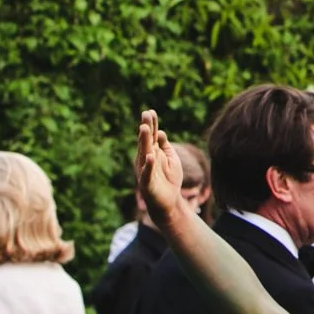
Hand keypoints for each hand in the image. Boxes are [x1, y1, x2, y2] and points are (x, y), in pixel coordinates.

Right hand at [135, 110, 184, 231]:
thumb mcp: (170, 159)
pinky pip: (147, 174)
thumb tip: (160, 131)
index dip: (151, 124)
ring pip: (144, 154)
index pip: (151, 136)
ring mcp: (145, 171)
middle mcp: (146, 160)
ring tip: (144, 128)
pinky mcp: (147, 184)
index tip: (150, 111)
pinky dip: (148, 166)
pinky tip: (150, 156)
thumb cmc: (169, 179)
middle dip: (146, 128)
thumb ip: (165, 146)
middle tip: (145, 114)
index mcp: (152, 152)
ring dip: (143, 142)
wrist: (168, 202)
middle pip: (146, 142)